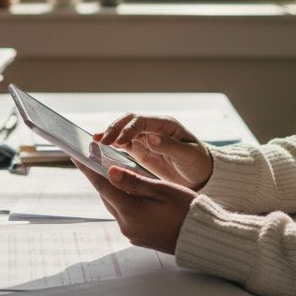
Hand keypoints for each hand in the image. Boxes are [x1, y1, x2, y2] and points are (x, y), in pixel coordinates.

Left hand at [76, 163, 196, 254]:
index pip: (103, 186)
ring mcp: (132, 233)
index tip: (76, 154)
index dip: (88, 168)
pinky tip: (128, 190)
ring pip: (115, 204)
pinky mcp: (139, 236)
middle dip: (100, 176)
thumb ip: (135, 181)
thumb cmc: (187, 211)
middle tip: (93, 157)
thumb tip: (110, 172)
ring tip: (110, 170)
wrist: (202, 238)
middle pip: (107, 195)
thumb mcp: (163, 190)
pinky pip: (125, 214)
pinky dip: (123, 200)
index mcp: (131, 212)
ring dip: (113, 188)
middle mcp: (126, 225)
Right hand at [97, 114, 212, 189]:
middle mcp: (153, 127)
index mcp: (166, 124)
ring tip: (95, 143)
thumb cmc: (198, 163)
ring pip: (123, 130)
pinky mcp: (140, 149)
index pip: (142, 121)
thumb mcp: (188, 156)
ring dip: (109, 135)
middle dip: (114, 129)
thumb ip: (170, 146)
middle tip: (101, 142)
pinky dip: (111, 144)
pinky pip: (123, 143)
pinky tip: (98, 147)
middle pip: (129, 121)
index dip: (128, 129)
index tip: (118, 141)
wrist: (201, 175)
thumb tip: (151, 137)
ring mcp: (145, 137)